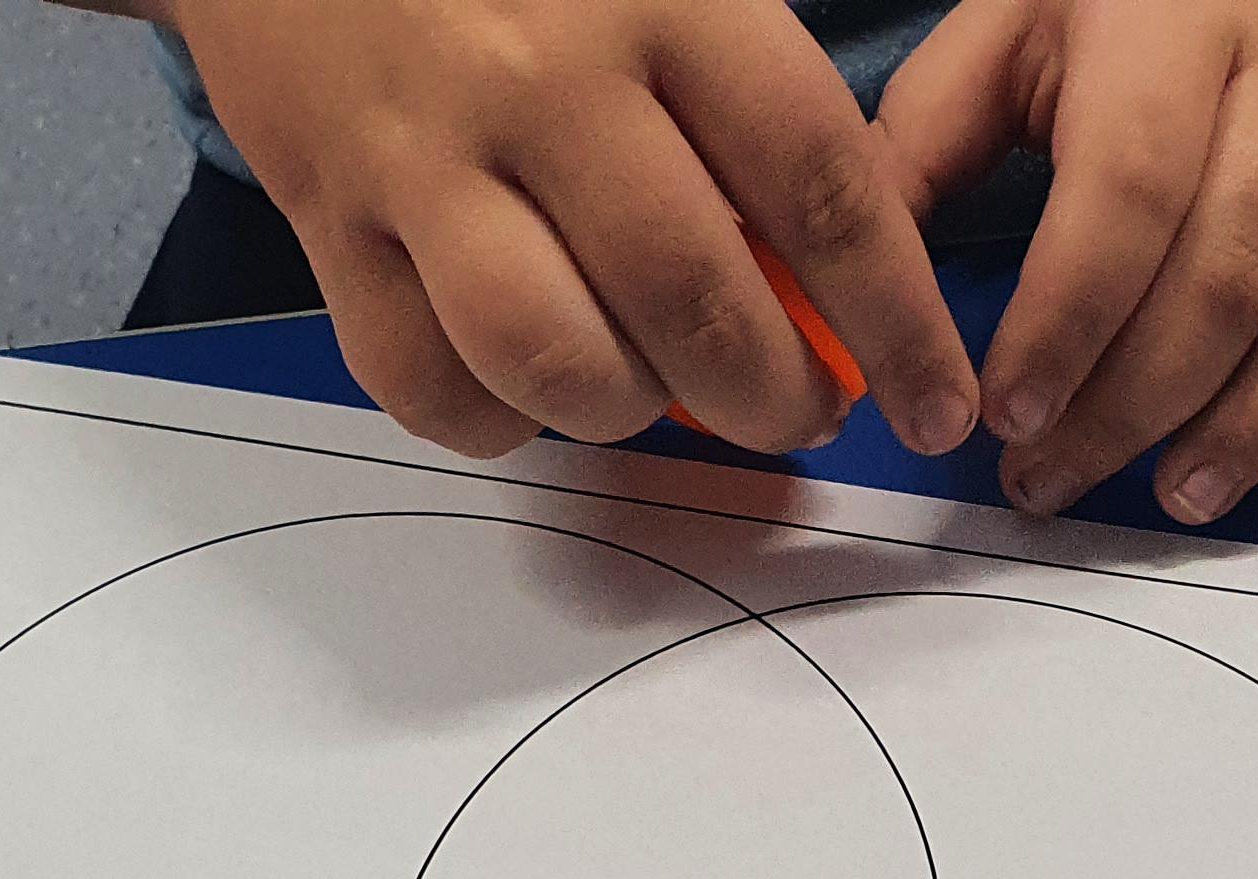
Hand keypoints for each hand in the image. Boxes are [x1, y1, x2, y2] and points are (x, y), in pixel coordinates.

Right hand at [160, 0, 979, 458]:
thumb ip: (755, 96)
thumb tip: (834, 269)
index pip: (819, 188)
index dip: (896, 319)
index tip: (932, 398)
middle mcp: (541, 81)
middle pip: (695, 303)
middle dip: (774, 397)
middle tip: (800, 410)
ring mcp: (420, 156)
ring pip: (557, 361)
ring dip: (634, 415)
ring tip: (661, 393)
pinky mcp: (324, 217)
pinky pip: (425, 379)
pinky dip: (495, 418)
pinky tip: (531, 385)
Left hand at [879, 0, 1257, 533]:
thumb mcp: (1021, 16)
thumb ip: (930, 135)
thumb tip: (850, 277)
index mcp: (1178, 22)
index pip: (1131, 190)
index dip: (1069, 319)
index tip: (1007, 415)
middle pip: (1233, 267)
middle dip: (1140, 399)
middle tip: (1055, 479)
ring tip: (1179, 500)